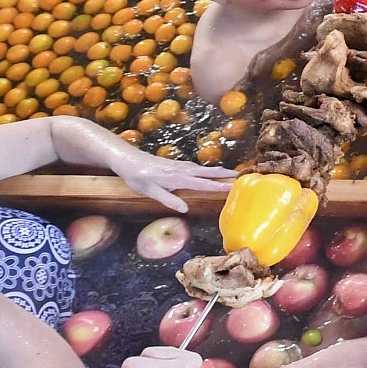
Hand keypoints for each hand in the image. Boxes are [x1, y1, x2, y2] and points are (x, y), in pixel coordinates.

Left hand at [106, 149, 233, 212]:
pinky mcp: (175, 164)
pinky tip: (207, 172)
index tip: (233, 187)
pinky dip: (206, 170)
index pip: (202, 184)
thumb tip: (185, 209)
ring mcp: (178, 166)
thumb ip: (168, 199)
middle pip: (206, 173)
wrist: (126, 159)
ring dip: (217, 171)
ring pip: (202, 169)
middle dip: (223, 174)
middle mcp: (181, 170)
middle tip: (240, 175)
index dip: (218, 186)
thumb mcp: (149, 191)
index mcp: (177, 178)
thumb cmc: (136, 177)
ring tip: (230, 173)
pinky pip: (195, 167)